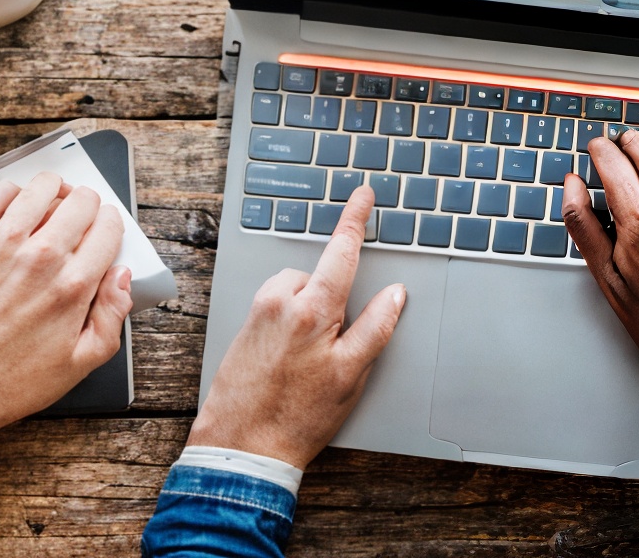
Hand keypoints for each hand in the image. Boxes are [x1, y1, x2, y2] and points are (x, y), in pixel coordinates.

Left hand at [0, 171, 133, 434]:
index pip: (109, 226)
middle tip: (81, 220)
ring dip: (54, 190)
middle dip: (88, 205)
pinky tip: (17, 206)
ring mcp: (1, 247)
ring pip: (41, 187)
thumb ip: (113, 315)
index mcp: (73, 287)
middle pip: (81, 200)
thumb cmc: (15, 378)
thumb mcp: (83, 361)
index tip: (105, 234)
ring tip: (53, 203)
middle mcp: (41, 259)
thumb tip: (123, 276)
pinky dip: (11, 192)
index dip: (112, 225)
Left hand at [187, 186, 406, 469]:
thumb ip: (376, 328)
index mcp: (312, 309)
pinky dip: (291, 319)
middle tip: (332, 349)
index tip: (363, 194)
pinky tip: (290, 358)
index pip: (342, 251)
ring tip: (308, 359)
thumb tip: (396, 295)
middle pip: (322, 276)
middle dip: (335, 299)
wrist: (242, 445)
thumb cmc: (296, 417)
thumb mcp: (351, 376)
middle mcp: (281, 301)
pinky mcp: (245, 324)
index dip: (355, 218)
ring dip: (312, 309)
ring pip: (299, 291)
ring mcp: (259, 311)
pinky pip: (279, 306)